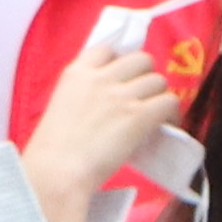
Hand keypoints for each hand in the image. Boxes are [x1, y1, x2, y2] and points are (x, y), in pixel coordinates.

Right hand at [18, 15, 188, 221]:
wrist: (57, 172)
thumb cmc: (50, 152)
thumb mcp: (60, 109)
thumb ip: (82, 99)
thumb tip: (105, 109)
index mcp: (76, 73)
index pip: (107, 50)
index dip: (120, 63)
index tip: (122, 80)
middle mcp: (101, 78)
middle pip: (141, 60)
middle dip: (145, 77)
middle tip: (143, 98)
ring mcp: (121, 95)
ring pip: (158, 81)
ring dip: (159, 97)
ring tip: (156, 116)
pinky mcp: (139, 116)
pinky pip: (169, 102)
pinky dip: (171, 114)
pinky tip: (165, 127)